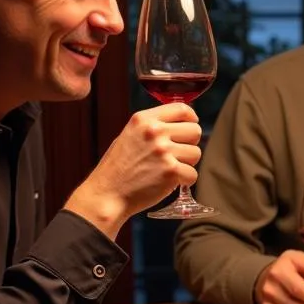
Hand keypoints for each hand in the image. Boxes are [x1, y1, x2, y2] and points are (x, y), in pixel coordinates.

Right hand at [65, 103, 204, 237]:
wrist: (106, 194)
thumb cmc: (118, 168)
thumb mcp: (129, 135)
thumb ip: (153, 127)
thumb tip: (181, 124)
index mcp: (143, 119)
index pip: (182, 109)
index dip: (191, 119)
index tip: (190, 126)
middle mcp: (154, 131)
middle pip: (195, 130)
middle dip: (189, 144)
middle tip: (175, 155)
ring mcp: (163, 151)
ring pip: (196, 153)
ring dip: (187, 163)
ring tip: (168, 169)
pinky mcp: (171, 171)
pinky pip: (193, 174)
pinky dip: (185, 181)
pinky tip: (169, 182)